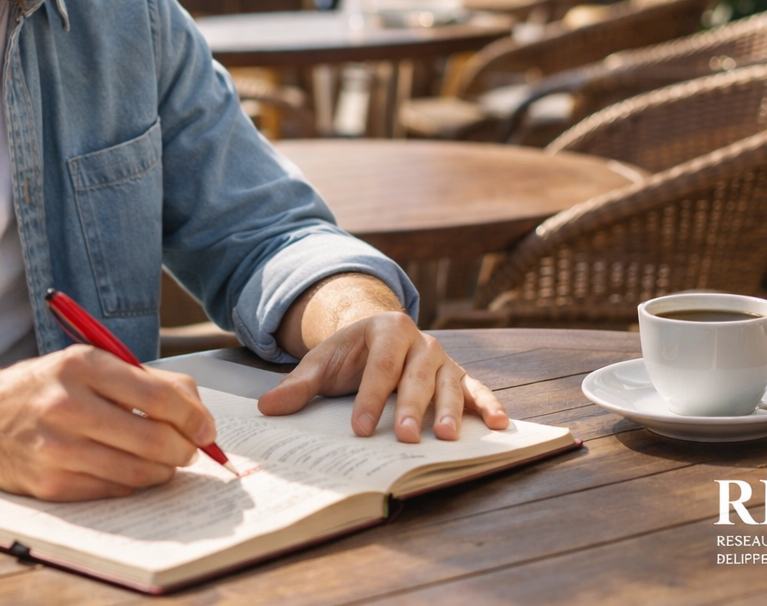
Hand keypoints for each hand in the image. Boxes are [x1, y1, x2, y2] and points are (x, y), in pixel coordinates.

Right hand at [0, 345, 216, 499]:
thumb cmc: (45, 388)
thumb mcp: (88, 364)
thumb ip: (146, 380)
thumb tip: (198, 411)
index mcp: (81, 366)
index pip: (157, 395)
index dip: (193, 416)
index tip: (206, 428)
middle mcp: (65, 405)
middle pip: (152, 438)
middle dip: (184, 449)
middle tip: (190, 449)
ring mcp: (55, 448)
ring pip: (137, 471)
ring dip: (164, 470)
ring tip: (165, 461)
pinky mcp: (50, 484)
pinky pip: (113, 490)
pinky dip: (133, 484)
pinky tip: (132, 471)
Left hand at [259, 309, 508, 442]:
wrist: (376, 336)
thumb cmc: (348, 355)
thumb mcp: (321, 364)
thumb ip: (297, 386)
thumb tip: (267, 407)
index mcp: (385, 329)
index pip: (378, 368)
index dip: (369, 398)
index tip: (359, 427)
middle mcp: (420, 340)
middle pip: (416, 376)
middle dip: (410, 407)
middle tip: (405, 437)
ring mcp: (443, 358)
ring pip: (448, 384)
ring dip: (450, 411)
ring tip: (447, 438)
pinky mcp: (459, 375)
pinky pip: (477, 389)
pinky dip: (489, 405)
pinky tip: (499, 425)